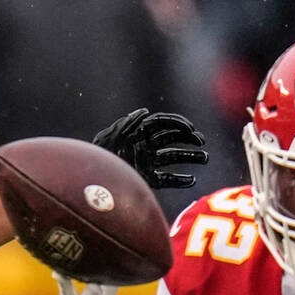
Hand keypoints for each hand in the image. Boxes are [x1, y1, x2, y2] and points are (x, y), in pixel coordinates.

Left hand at [92, 108, 207, 188]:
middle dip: (189, 140)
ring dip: (190, 157)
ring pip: (173, 157)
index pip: (163, 123)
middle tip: (202, 145)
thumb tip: (145, 113)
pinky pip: (166, 179)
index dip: (179, 125)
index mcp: (139, 132)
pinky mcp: (146, 178)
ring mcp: (147, 161)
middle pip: (172, 139)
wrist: (90, 178)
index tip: (192, 131)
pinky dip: (179, 180)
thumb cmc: (97, 155)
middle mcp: (145, 145)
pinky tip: (190, 181)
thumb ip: (126, 124)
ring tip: (205, 158)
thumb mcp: (109, 137)